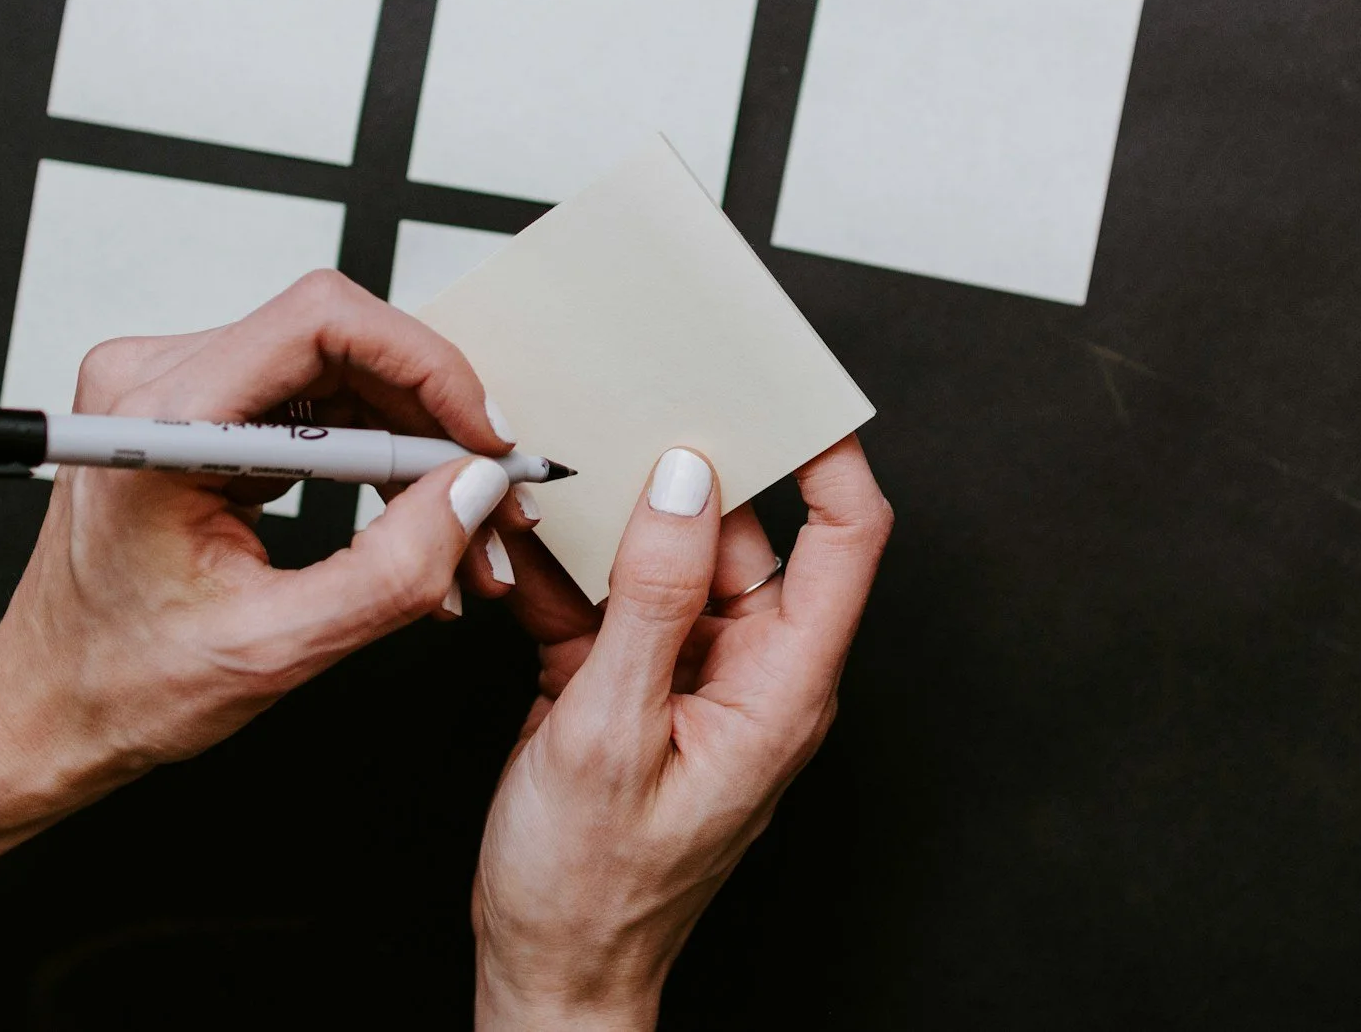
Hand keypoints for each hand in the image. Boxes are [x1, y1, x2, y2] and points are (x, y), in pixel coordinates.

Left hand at [0, 267, 518, 806]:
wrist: (46, 708)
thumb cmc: (117, 683)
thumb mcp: (273, 651)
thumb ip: (389, 572)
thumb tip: (471, 494)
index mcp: (156, 421)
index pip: (320, 322)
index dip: (425, 365)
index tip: (480, 435)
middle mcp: (155, 380)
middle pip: (343, 343)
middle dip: (435, 424)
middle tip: (492, 502)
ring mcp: (176, 388)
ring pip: (342, 373)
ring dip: (415, 449)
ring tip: (463, 533)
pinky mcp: (201, 411)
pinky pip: (317, 402)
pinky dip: (377, 460)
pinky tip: (411, 521)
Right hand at [468, 435, 892, 1029]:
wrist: (543, 973)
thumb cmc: (593, 892)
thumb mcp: (612, 732)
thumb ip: (651, 601)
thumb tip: (683, 483)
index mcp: (781, 686)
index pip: (846, 538)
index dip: (828, 454)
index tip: (781, 387)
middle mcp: (748, 670)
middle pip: (738, 531)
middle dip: (678, 469)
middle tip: (625, 403)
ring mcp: (686, 674)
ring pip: (660, 555)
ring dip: (602, 520)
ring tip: (546, 478)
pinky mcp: (626, 682)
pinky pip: (606, 597)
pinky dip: (560, 570)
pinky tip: (514, 545)